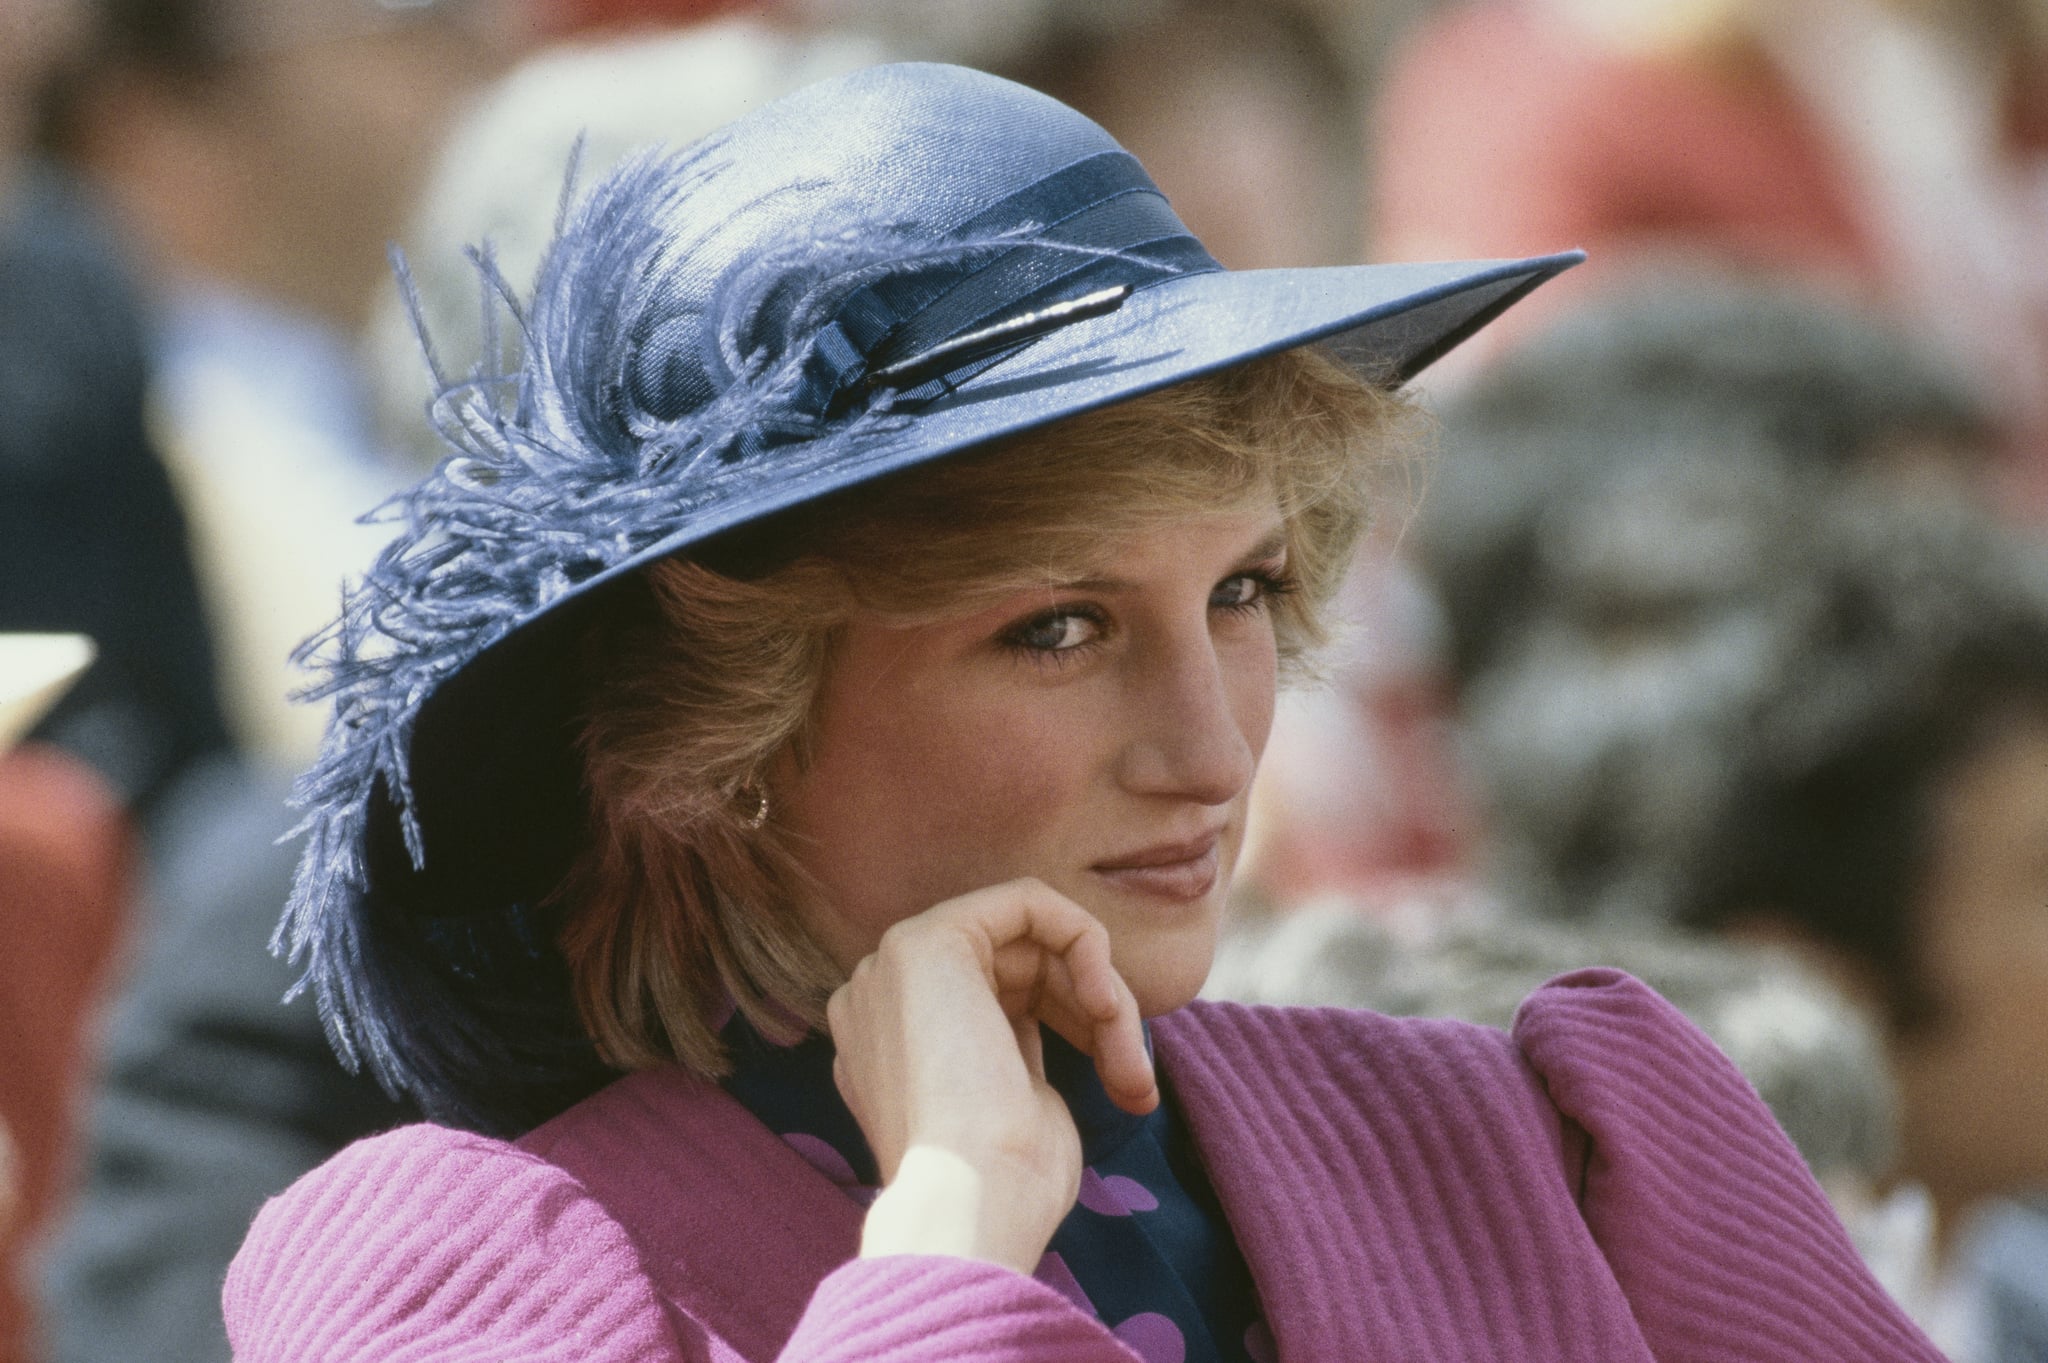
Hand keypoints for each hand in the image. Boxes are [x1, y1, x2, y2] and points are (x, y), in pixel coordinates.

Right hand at [826, 878, 1157, 1273]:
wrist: (970, 1206)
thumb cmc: (1004, 1184)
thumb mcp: (1015, 1105)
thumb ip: (1016, 1050)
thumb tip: (1054, 1022)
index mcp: (892, 1046)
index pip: (999, 1001)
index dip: (1071, 1026)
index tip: (1122, 1082)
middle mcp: (880, 1000)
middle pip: (1017, 967)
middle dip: (1092, 1011)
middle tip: (1134, 1078)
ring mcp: (894, 966)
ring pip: (1029, 938)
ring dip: (1098, 992)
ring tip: (1128, 1062)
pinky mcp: (927, 939)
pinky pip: (1028, 900)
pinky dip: (1084, 940)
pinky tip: (1104, 1001)